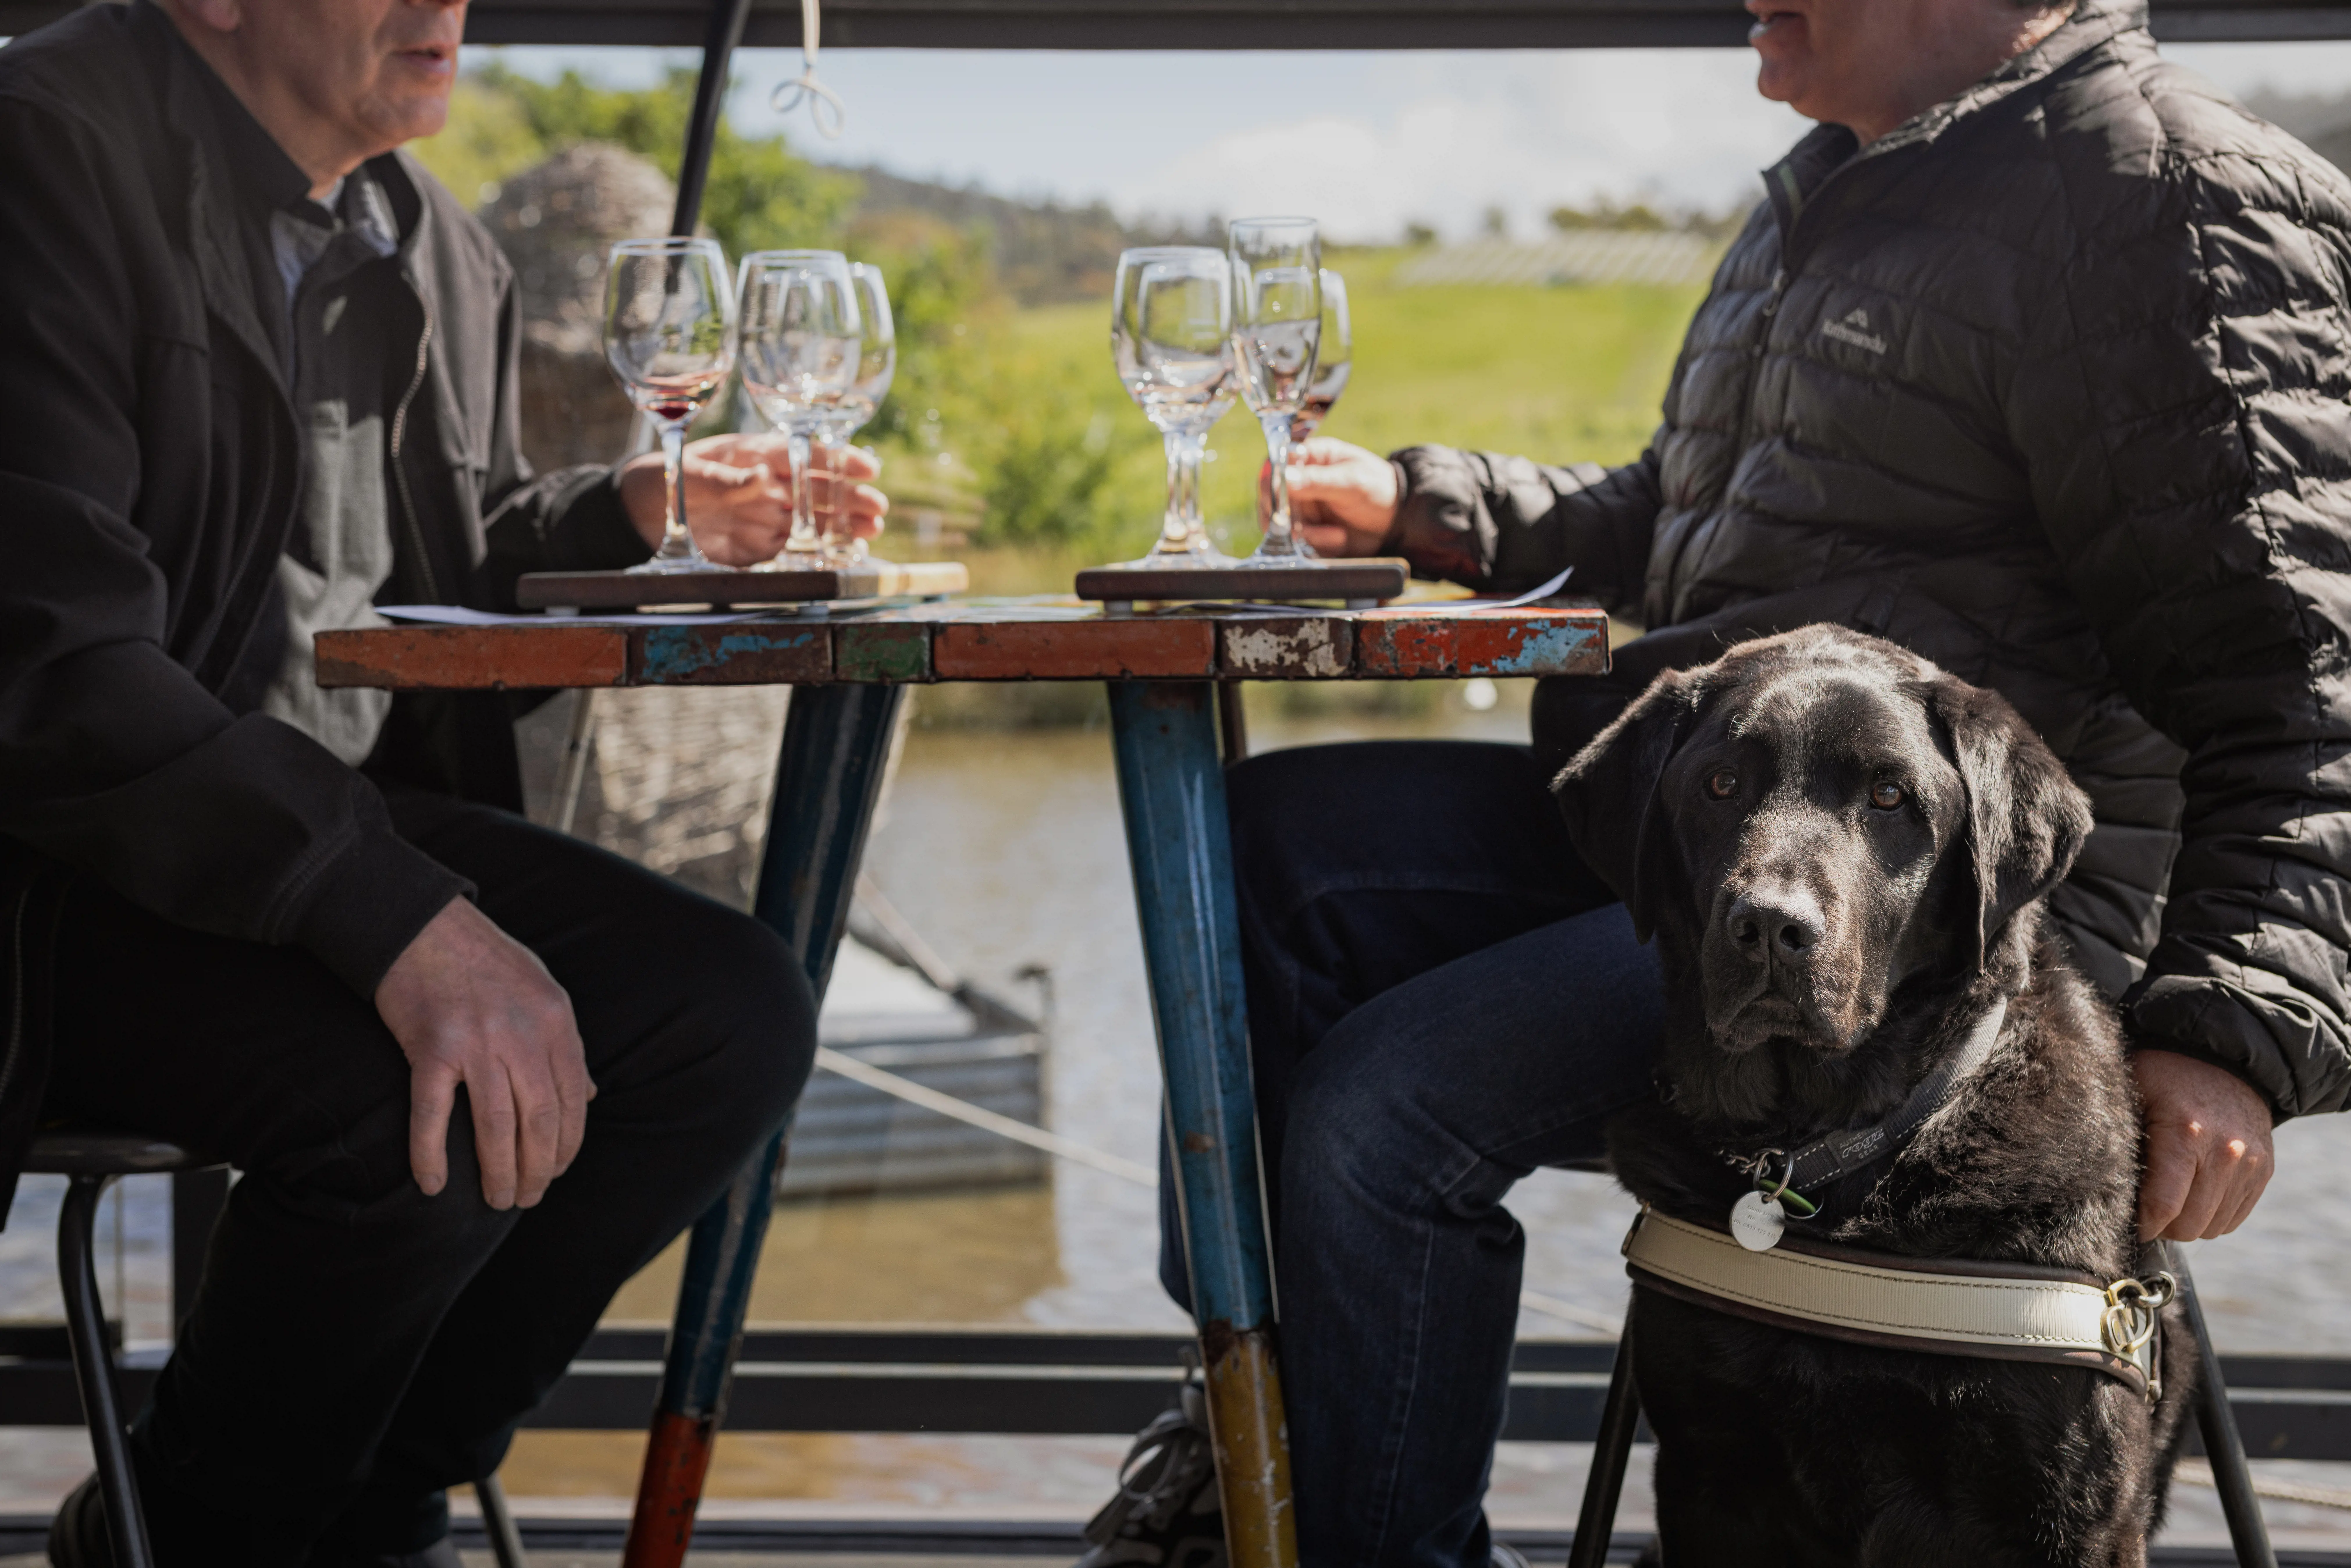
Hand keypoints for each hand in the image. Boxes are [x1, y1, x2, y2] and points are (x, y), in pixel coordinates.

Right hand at [374, 897, 595, 1209]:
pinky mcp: (431, 1049)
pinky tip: (433, 1185)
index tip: (558, 1169)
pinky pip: (433, 1115)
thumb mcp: (544, 992)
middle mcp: (522, 1036)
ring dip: (499, 1172)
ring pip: (496, 1127)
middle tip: (529, 1196)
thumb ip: (564, 1045)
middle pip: (540, 1121)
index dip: (568, 1145)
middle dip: (539, 1168)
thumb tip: (587, 1095)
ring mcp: (477, 1043)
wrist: (424, 926)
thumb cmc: (486, 961)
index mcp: (555, 1023)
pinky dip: (431, 1154)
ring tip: (500, 1198)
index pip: (573, 1101)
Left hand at [618, 433, 887, 565]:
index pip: (804, 453)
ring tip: (872, 530)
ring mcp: (767, 516)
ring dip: (845, 524)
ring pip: (815, 519)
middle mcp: (769, 485)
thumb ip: (722, 479)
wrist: (639, 516)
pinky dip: (823, 551)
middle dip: (850, 497)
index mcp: (755, 456)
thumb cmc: (663, 481)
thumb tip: (758, 478)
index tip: (866, 467)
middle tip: (877, 508)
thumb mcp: (686, 475)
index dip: (837, 459)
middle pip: (818, 489)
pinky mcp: (759, 547)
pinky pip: (797, 549)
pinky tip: (847, 552)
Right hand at [1259, 437, 1401, 557]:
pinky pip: (1295, 542)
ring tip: (1337, 535)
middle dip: (1286, 517)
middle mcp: (1300, 481)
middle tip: (1304, 528)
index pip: (1276, 464)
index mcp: (1310, 457)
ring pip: (1279, 524)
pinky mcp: (1306, 530)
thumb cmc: (1378, 489)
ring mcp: (1301, 507)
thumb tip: (1285, 477)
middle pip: (1270, 498)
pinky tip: (1338, 539)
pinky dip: (1315, 545)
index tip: (1280, 502)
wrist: (1398, 521)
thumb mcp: (1352, 482)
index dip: (1272, 483)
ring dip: (1306, 534)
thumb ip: (1318, 480)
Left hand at [2135, 1048, 2274, 1240]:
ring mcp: (2250, 1164)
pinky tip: (2193, 1194)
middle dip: (2162, 1226)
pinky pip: (2233, 1219)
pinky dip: (2211, 1217)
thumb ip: (2116, 1138)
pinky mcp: (2264, 1171)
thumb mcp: (2130, 1093)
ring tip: (2168, 1200)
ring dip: (2187, 1223)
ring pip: (2212, 1227)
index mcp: (2185, 1132)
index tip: (2128, 1223)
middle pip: (2189, 1224)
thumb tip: (2094, 1184)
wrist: (2222, 1058)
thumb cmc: (2161, 1076)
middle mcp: (2225, 1152)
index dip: (2142, 1225)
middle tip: (2146, 1210)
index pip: (2164, 1206)